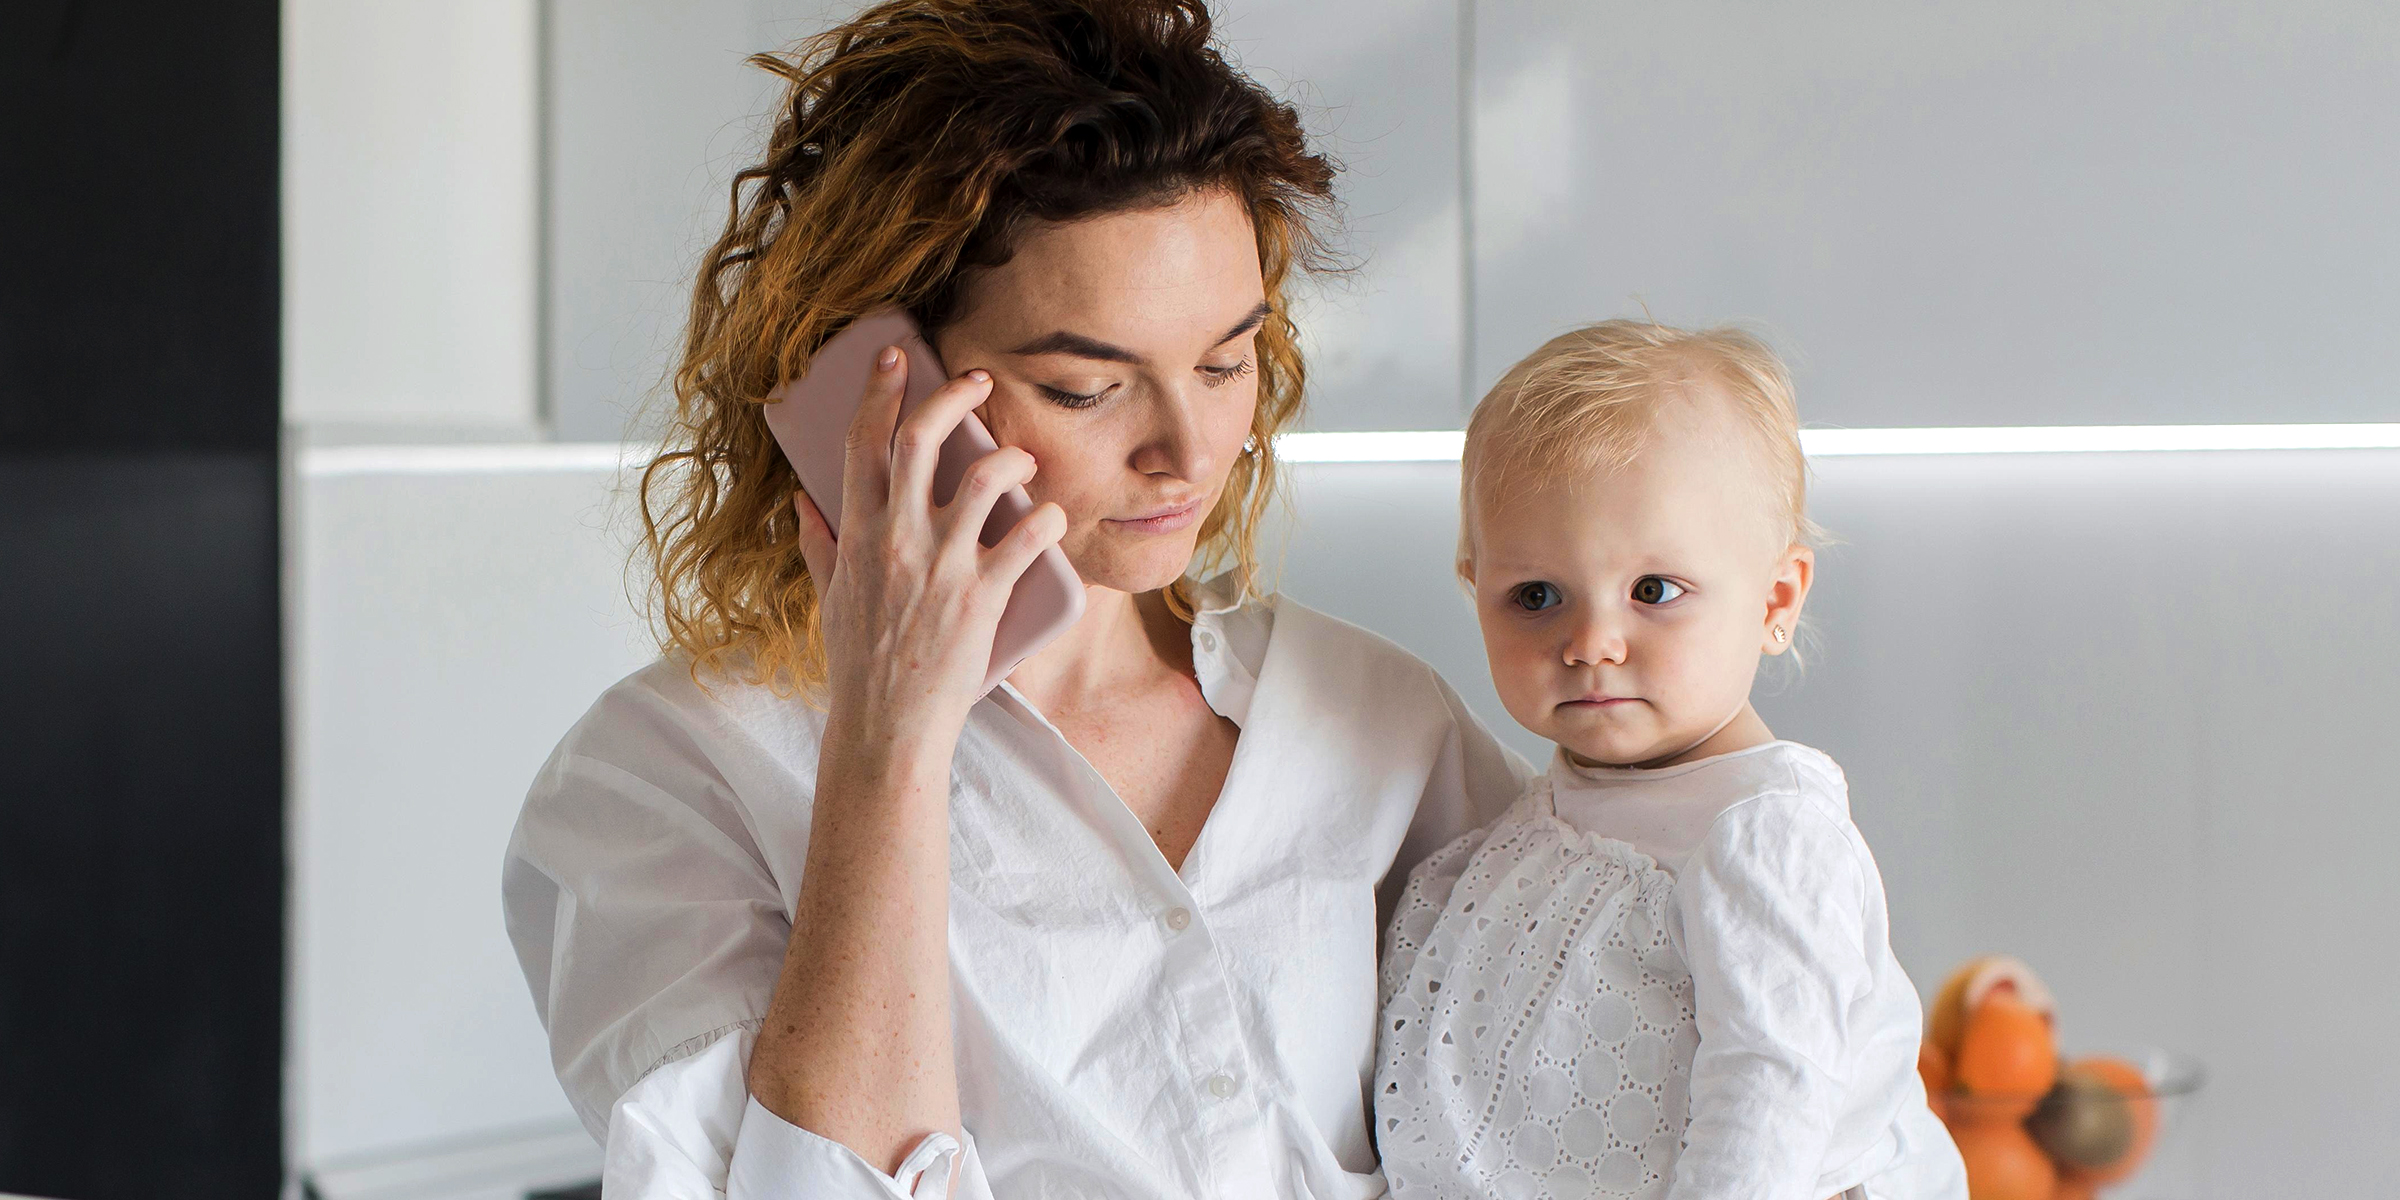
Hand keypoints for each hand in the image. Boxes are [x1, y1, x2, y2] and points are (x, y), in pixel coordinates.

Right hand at [790, 345, 1068, 746]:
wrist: (888, 725)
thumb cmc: (859, 662)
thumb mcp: (828, 596)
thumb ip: (818, 545)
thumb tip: (803, 504)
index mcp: (856, 533)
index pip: (861, 442)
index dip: (878, 390)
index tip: (896, 360)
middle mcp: (897, 539)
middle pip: (921, 440)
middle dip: (950, 395)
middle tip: (976, 380)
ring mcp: (942, 565)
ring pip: (984, 477)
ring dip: (1011, 455)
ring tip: (1023, 457)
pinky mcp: (983, 595)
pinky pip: (1026, 536)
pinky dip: (1046, 516)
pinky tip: (1051, 514)